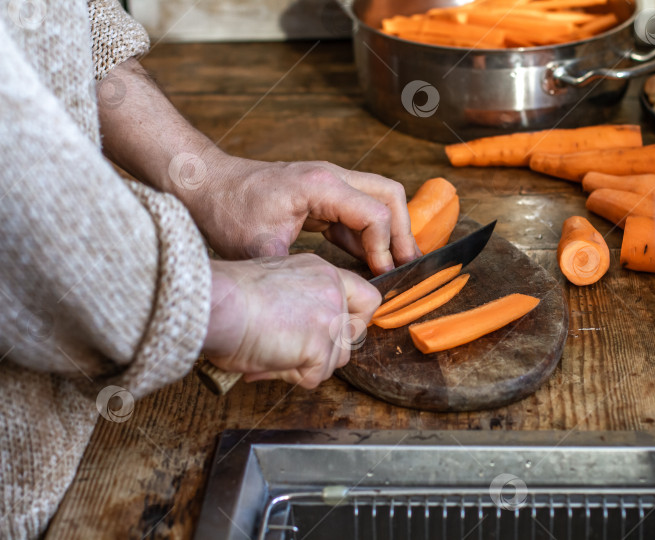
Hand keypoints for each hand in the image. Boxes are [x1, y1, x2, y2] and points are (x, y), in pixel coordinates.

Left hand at [184, 153, 419, 274]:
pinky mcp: (320, 196)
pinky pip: (356, 212)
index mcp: (321, 184)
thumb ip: (298, 271)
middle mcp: (331, 177)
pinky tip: (367, 262)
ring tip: (394, 267)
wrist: (203, 185)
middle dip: (402, 232)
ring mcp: (327, 184)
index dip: (384, 247)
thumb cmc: (226, 210)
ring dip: (388, 232)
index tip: (381, 275)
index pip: (375, 212)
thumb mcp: (260, 249)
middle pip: (389, 195)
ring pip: (378, 200)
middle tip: (406, 266)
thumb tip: (325, 298)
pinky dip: (367, 235)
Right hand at [202, 255, 380, 388]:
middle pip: (352, 336)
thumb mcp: (275, 285)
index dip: (356, 321)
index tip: (337, 333)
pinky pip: (313, 376)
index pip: (366, 298)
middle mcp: (332, 291)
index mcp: (322, 272)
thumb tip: (298, 336)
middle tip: (291, 349)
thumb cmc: (229, 296)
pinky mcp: (321, 346)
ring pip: (334, 361)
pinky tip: (268, 359)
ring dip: (303, 365)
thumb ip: (298, 304)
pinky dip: (288, 375)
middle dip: (325, 351)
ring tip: (270, 351)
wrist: (217, 303)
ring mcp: (330, 318)